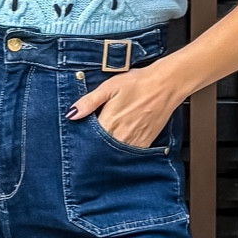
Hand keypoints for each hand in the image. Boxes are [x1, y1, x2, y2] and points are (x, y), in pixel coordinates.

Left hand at [64, 55, 183, 148]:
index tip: (80, 138)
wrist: (166, 85)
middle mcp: (121, 136)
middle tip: (92, 142)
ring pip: (115, 153)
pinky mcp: (146, 142)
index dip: (83, 139)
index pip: (89, 140)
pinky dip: (123, 151)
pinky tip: (121, 142)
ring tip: (107, 141)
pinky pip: (130, 154)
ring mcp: (135, 141)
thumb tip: (72, 114)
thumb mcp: (109, 87)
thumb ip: (89, 102)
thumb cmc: (138, 83)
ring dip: (109, 150)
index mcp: (110, 122)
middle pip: (101, 149)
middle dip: (95, 147)